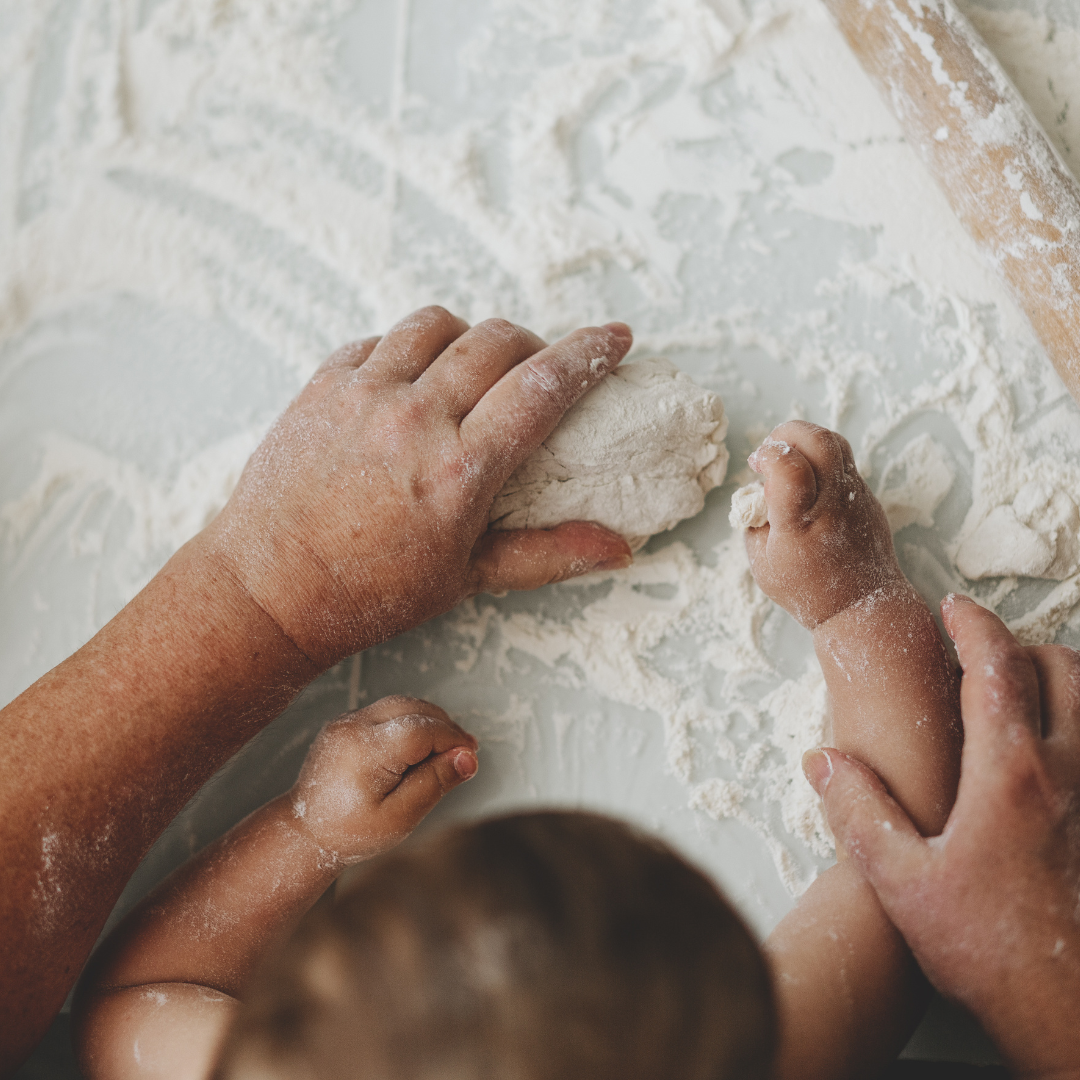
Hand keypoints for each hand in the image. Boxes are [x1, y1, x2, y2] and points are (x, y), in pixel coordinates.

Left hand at [207, 306, 633, 667]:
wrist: (268, 588)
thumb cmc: (370, 592)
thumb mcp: (467, 578)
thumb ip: (547, 554)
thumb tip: (616, 547)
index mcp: (460, 469)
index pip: (544, 386)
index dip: (590, 354)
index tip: (615, 338)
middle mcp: (415, 418)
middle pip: (497, 341)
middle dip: (533, 345)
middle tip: (537, 370)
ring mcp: (364, 394)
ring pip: (438, 324)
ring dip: (469, 337)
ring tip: (472, 369)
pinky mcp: (323, 384)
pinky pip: (380, 339)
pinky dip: (409, 349)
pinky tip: (412, 380)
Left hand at [290, 696, 477, 863]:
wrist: (306, 832)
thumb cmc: (351, 831)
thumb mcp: (400, 817)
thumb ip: (435, 783)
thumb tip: (468, 757)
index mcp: (364, 752)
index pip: (422, 729)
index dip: (452, 739)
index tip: (471, 757)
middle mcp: (352, 727)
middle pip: (414, 708)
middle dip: (445, 726)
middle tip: (464, 753)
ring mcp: (345, 721)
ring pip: (401, 704)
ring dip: (429, 721)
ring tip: (445, 752)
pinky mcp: (345, 723)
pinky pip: (387, 712)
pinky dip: (410, 723)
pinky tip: (419, 750)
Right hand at [745, 421, 902, 627]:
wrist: (860, 607)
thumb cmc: (804, 589)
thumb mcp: (762, 561)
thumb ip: (755, 520)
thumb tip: (757, 487)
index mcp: (800, 524)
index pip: (789, 466)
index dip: (769, 453)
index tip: (756, 464)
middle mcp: (831, 506)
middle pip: (819, 441)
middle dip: (788, 433)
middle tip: (772, 451)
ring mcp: (855, 499)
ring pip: (836, 444)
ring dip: (806, 442)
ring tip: (789, 463)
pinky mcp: (866, 498)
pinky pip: (843, 463)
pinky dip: (820, 462)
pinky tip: (807, 485)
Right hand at [803, 595, 1079, 1077]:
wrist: (1069, 1011)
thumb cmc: (990, 950)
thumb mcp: (901, 882)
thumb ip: (859, 812)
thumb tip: (823, 760)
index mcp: (1010, 773)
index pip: (997, 666)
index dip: (973, 626)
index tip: (954, 609)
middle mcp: (1068, 771)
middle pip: (1064, 667)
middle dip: (1022, 645)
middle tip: (982, 654)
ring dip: (1060, 678)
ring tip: (1019, 691)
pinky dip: (1076, 724)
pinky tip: (1050, 752)